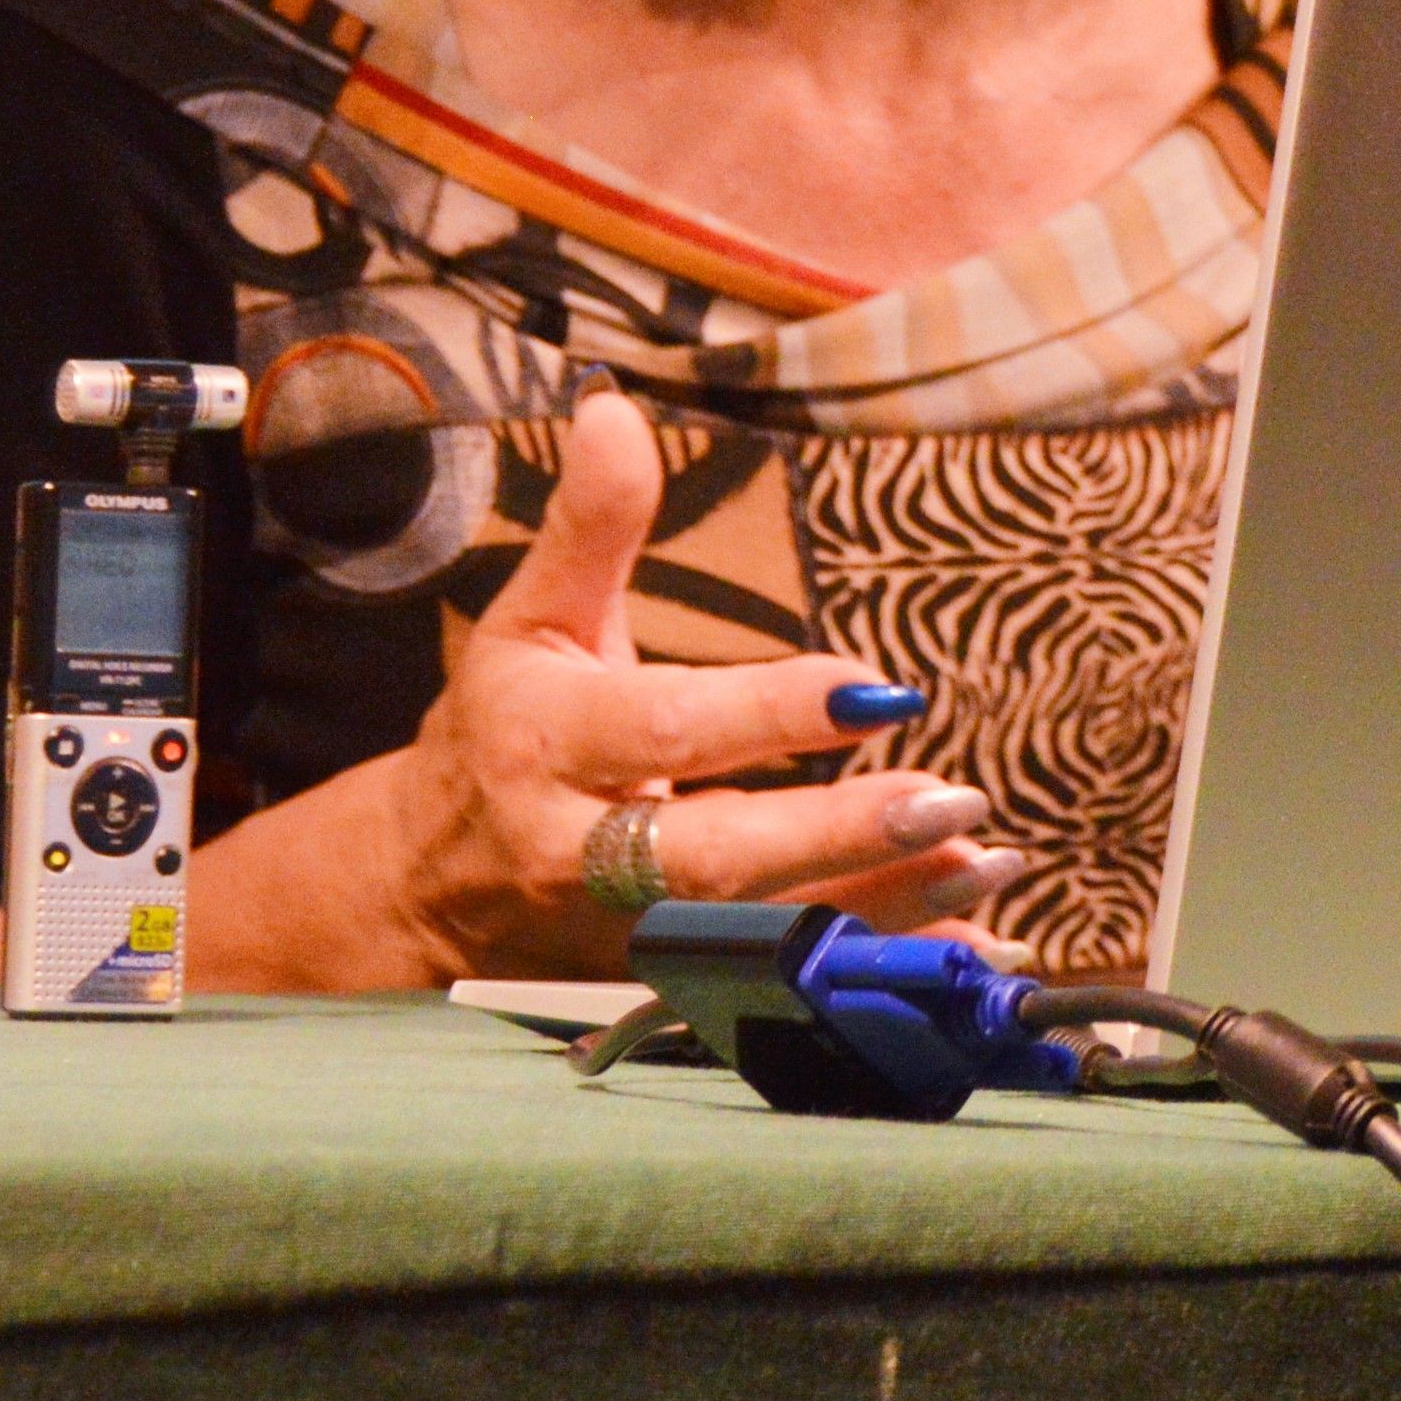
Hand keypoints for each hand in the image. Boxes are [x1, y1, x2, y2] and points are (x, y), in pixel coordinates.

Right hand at [181, 388, 1019, 989]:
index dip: (770, 714)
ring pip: (754, 933)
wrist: (418, 885)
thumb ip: (590, 527)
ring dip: (876, 907)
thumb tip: (614, 411)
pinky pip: (771, 989)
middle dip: (833, 837)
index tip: (872, 691)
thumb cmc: (501, 728)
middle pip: (712, 856)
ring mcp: (620, 936)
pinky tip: (966, 948)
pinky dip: (867, 975)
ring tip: (983, 862)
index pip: (667, 730)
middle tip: (949, 803)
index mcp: (549, 744)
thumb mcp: (533, 618)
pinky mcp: (657, 987)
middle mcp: (580, 852)